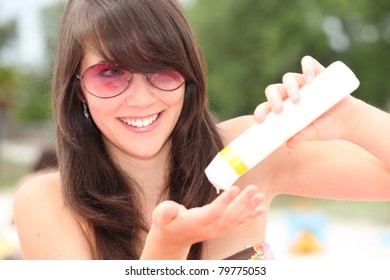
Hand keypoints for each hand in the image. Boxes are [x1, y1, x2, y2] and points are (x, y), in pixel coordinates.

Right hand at [141, 185, 264, 258]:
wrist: (172, 240)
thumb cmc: (167, 224)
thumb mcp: (160, 215)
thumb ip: (166, 211)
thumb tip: (174, 207)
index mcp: (195, 223)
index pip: (213, 213)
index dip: (224, 201)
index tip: (235, 188)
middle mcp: (209, 228)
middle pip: (229, 216)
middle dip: (242, 202)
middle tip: (253, 189)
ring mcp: (217, 230)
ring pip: (236, 219)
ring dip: (249, 208)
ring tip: (260, 196)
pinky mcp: (221, 228)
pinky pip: (237, 222)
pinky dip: (250, 215)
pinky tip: (260, 208)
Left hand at [254, 55, 356, 147]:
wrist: (349, 121)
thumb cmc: (326, 127)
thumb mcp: (313, 133)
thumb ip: (302, 136)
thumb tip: (289, 144)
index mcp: (284, 107)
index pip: (266, 106)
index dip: (260, 111)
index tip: (261, 120)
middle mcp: (290, 93)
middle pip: (274, 89)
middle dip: (273, 98)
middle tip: (279, 110)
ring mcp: (303, 82)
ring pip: (288, 77)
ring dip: (289, 86)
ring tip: (297, 99)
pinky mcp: (318, 73)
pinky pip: (308, 63)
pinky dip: (306, 68)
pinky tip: (309, 79)